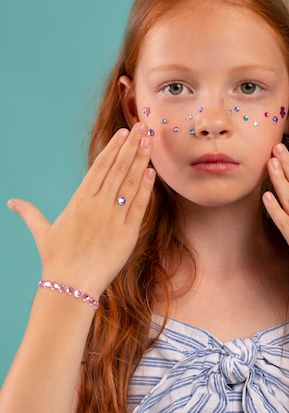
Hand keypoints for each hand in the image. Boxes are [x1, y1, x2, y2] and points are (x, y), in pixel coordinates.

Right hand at [7, 123, 154, 298]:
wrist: (70, 285)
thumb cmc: (56, 259)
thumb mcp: (42, 232)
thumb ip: (30, 214)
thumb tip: (11, 202)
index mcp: (79, 200)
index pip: (99, 167)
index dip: (113, 148)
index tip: (123, 133)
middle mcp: (97, 205)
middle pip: (117, 169)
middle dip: (131, 146)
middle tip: (142, 127)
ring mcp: (113, 217)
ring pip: (130, 183)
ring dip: (141, 161)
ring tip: (149, 142)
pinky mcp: (127, 233)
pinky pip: (139, 206)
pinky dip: (146, 188)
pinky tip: (151, 172)